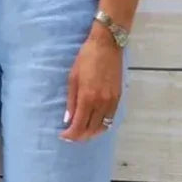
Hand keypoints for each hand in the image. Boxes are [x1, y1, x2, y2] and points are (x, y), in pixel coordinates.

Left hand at [59, 25, 122, 142]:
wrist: (107, 45)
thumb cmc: (86, 58)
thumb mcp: (72, 78)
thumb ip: (71, 101)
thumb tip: (68, 119)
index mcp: (87, 98)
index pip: (78, 125)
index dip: (70, 134)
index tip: (63, 135)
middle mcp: (101, 103)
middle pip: (91, 129)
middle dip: (79, 136)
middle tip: (71, 136)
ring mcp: (111, 101)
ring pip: (102, 127)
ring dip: (91, 133)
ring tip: (82, 132)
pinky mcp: (118, 97)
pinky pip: (110, 118)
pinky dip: (102, 125)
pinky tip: (94, 124)